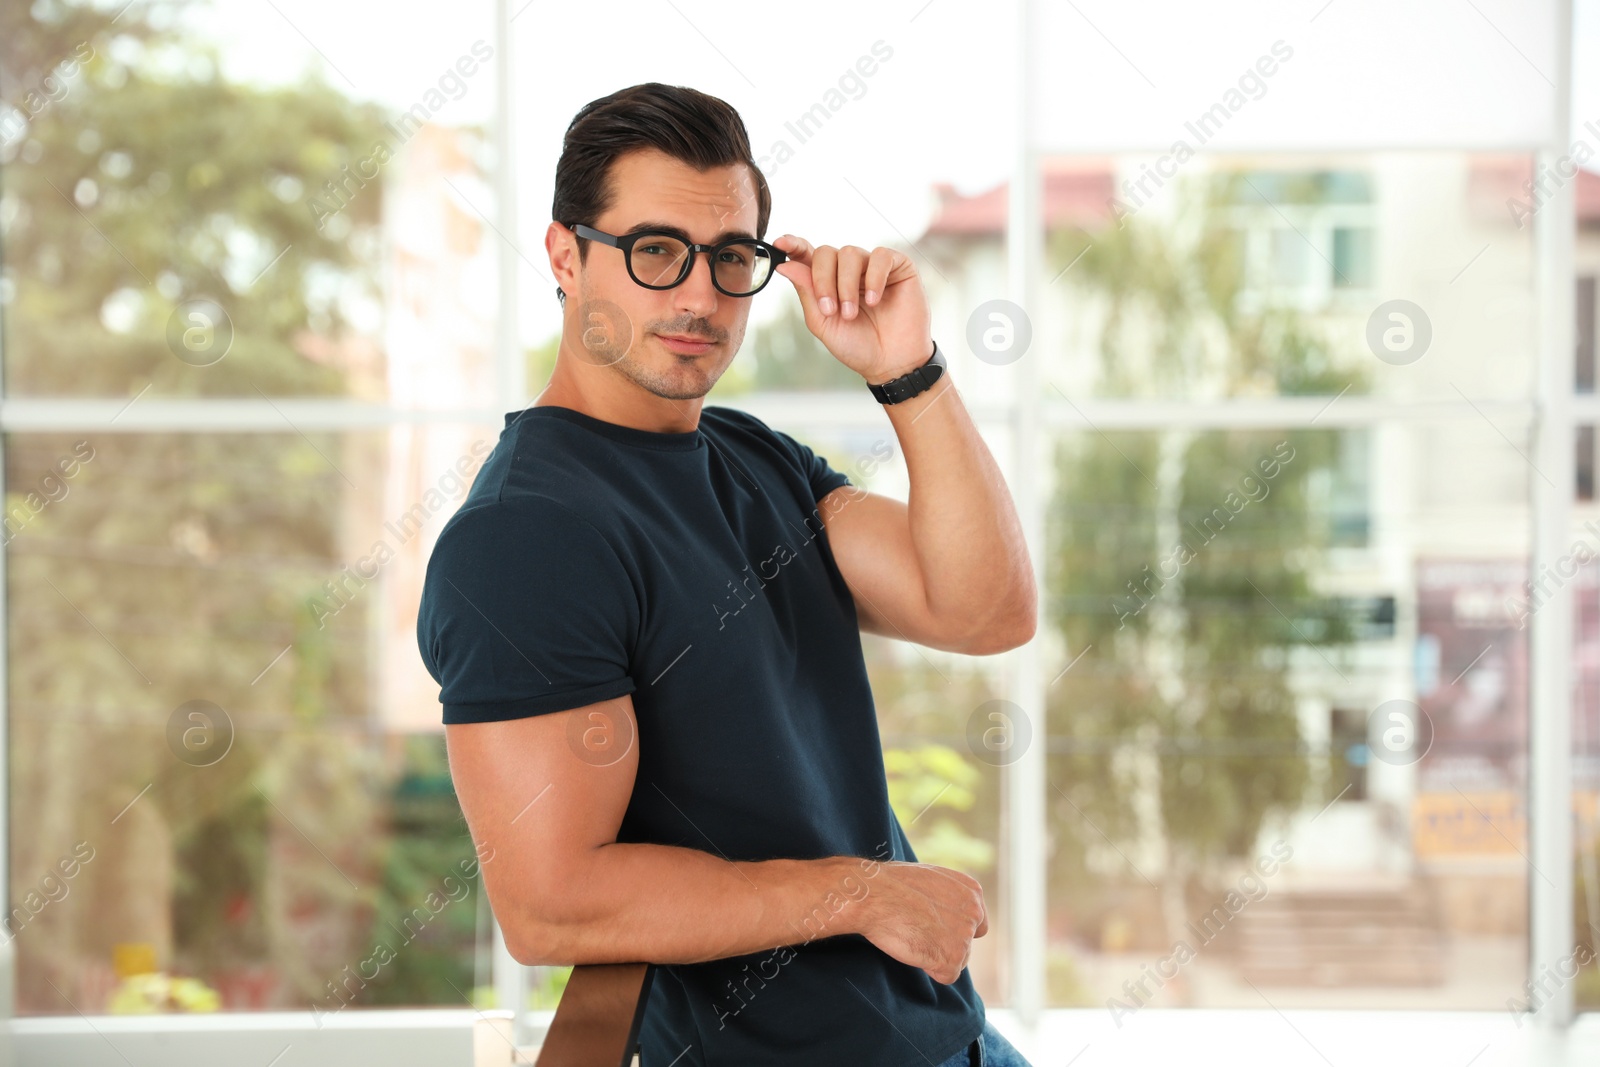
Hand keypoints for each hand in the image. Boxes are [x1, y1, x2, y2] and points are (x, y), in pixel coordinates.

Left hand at [771, 235, 932, 383]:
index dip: (793, 244)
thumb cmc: (857, 345)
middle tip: (830, 309)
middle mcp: (848, 269)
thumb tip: (785, 266)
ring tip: (852, 313)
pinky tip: (874, 300)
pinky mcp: (898, 266)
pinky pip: (880, 256)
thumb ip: (807, 292)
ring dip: (846, 285)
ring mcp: (873, 266)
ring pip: (850, 253)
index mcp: (827, 281)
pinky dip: (874, 277)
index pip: (807, 254)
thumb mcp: (823, 323)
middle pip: (826, 252)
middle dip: (823, 280)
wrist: (891, 363)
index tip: (779, 244)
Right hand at [852, 861, 987, 984]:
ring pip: (957, 960)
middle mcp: (974, 913)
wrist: (875, 895)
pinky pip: (946, 976)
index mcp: (972, 892)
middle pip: (966, 944)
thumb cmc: (893, 885)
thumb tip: (948, 915)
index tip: (935, 928)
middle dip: (945, 944)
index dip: (953, 929)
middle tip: (918, 931)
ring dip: (936, 956)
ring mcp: (964, 937)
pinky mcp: (952, 958)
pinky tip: (914, 948)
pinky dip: (930, 968)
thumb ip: (950, 898)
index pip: (976, 924)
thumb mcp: (932, 880)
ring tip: (913, 936)